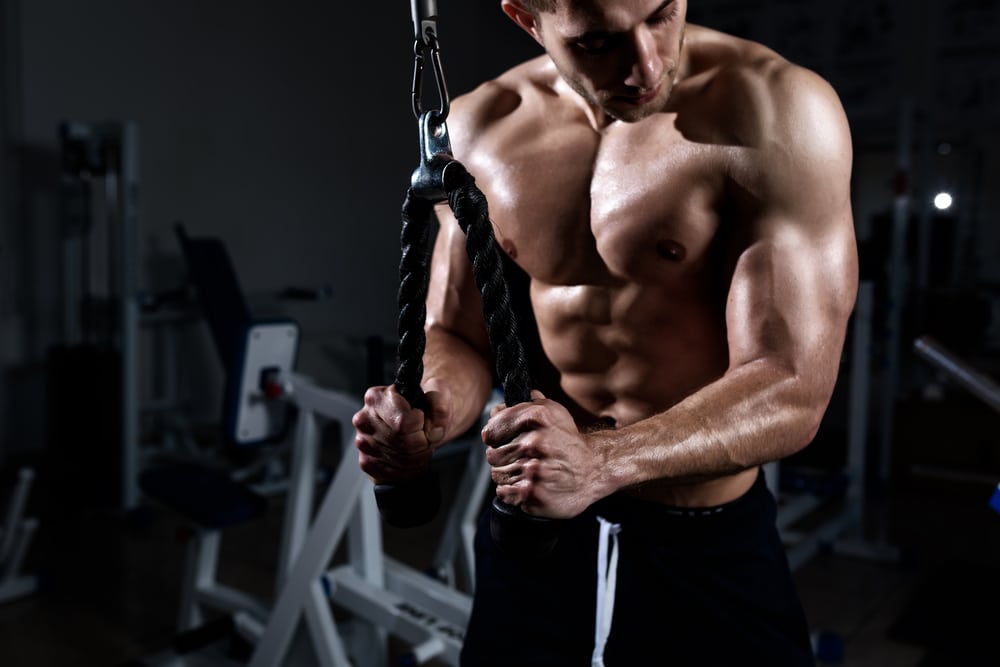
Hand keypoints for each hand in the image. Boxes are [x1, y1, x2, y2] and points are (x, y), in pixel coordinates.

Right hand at [352, 382, 450, 483]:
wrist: (416, 418)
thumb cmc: (423, 404)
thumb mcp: (438, 393)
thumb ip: (440, 406)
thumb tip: (435, 431)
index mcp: (376, 398)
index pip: (404, 423)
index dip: (420, 425)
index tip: (421, 419)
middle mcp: (364, 420)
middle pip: (404, 443)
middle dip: (421, 441)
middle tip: (422, 433)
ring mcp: (363, 442)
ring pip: (401, 460)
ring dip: (417, 455)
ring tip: (417, 443)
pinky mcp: (366, 462)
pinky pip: (393, 473)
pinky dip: (408, 468)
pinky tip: (409, 455)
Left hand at [482, 390, 605, 518]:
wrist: (594, 470)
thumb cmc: (569, 443)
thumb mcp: (553, 413)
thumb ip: (524, 406)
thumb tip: (498, 408)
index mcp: (535, 418)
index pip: (491, 430)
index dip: (495, 436)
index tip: (504, 440)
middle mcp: (534, 442)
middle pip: (492, 454)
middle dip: (503, 457)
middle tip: (522, 459)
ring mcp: (533, 470)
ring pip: (497, 474)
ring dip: (508, 475)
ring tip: (529, 472)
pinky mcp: (533, 493)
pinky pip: (504, 492)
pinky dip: (512, 492)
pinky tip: (529, 484)